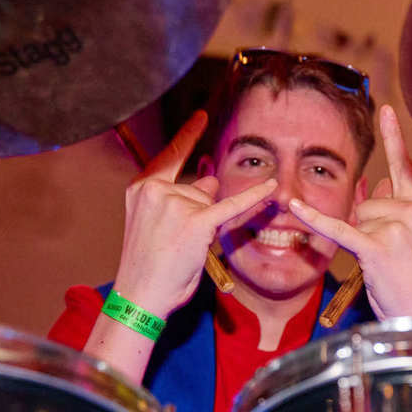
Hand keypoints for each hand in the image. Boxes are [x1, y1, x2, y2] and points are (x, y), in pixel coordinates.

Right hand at [113, 111, 276, 318]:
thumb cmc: (148, 265)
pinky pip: (231, 207)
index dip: (188, 136)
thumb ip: (179, 199)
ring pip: (211, 204)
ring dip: (207, 226)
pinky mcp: (196, 224)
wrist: (139, 295)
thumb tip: (210, 181)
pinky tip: (271, 187)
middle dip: (200, 212)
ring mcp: (176, 205)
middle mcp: (156, 190)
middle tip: (177, 242)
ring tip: (182, 250)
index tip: (202, 117)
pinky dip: (253, 198)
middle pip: (199, 188)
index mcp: (140, 188)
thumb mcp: (155, 224)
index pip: (170, 155)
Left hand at [289, 104, 411, 320]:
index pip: (404, 166)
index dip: (392, 138)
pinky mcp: (376, 248)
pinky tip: (295, 209)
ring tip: (382, 263)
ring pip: (356, 217)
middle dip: (367, 225)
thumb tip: (379, 181)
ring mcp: (397, 228)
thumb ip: (395, 207)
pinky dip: (314, 221)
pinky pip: (338, 229)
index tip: (385, 110)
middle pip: (369, 201)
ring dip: (360, 240)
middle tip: (386, 254)